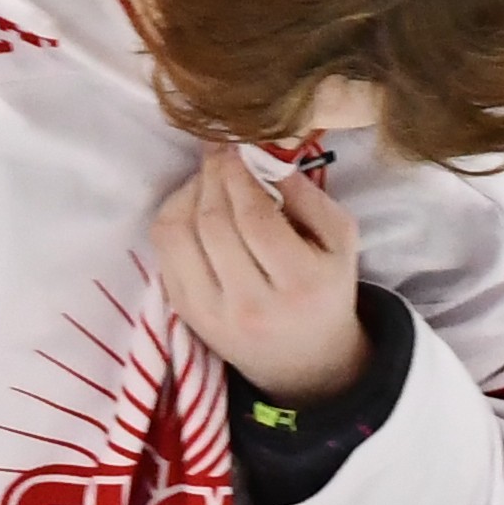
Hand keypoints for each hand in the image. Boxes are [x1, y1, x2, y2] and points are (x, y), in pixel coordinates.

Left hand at [153, 146, 366, 402]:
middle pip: (212, 223)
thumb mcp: (339, 239)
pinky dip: (173, 220)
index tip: (236, 144)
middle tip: (219, 150)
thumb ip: (306, 194)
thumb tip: (260, 155)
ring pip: (176, 237)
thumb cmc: (324, 287)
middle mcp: (250, 306)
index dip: (238, 173)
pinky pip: (164, 255)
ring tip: (208, 178)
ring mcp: (211, 315)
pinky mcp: (185, 315)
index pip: (254, 218)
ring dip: (186, 194)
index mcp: (299, 284)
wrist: (303, 359)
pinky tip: (194, 207)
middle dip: (212, 175)